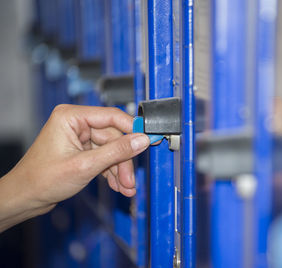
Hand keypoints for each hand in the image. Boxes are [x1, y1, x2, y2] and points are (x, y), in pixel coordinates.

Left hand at [0, 104, 149, 231]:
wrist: (25, 198)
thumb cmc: (42, 179)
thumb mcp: (85, 166)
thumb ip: (117, 152)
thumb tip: (142, 140)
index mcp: (72, 117)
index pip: (112, 117)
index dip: (132, 129)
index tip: (149, 140)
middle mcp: (76, 123)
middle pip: (114, 138)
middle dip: (123, 161)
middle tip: (131, 179)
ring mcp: (80, 137)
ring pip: (111, 150)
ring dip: (119, 170)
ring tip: (126, 188)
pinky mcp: (82, 150)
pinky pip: (104, 157)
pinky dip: (112, 171)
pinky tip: (117, 185)